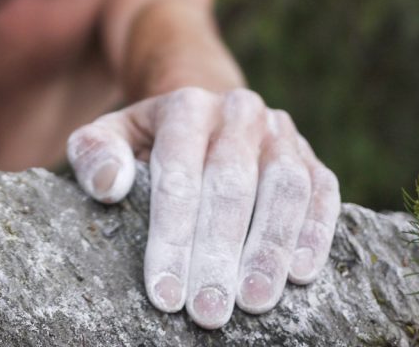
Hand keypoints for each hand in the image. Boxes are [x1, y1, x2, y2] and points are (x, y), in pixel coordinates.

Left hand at [67, 86, 339, 328]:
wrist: (204, 115)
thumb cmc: (149, 141)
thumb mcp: (110, 135)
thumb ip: (95, 153)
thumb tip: (109, 184)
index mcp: (186, 105)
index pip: (178, 172)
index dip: (172, 236)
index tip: (165, 292)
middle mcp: (237, 112)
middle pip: (232, 182)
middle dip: (218, 252)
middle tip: (208, 312)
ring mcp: (280, 133)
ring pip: (284, 186)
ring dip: (270, 247)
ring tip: (254, 301)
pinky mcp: (312, 156)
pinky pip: (323, 192)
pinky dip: (315, 232)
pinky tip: (299, 275)